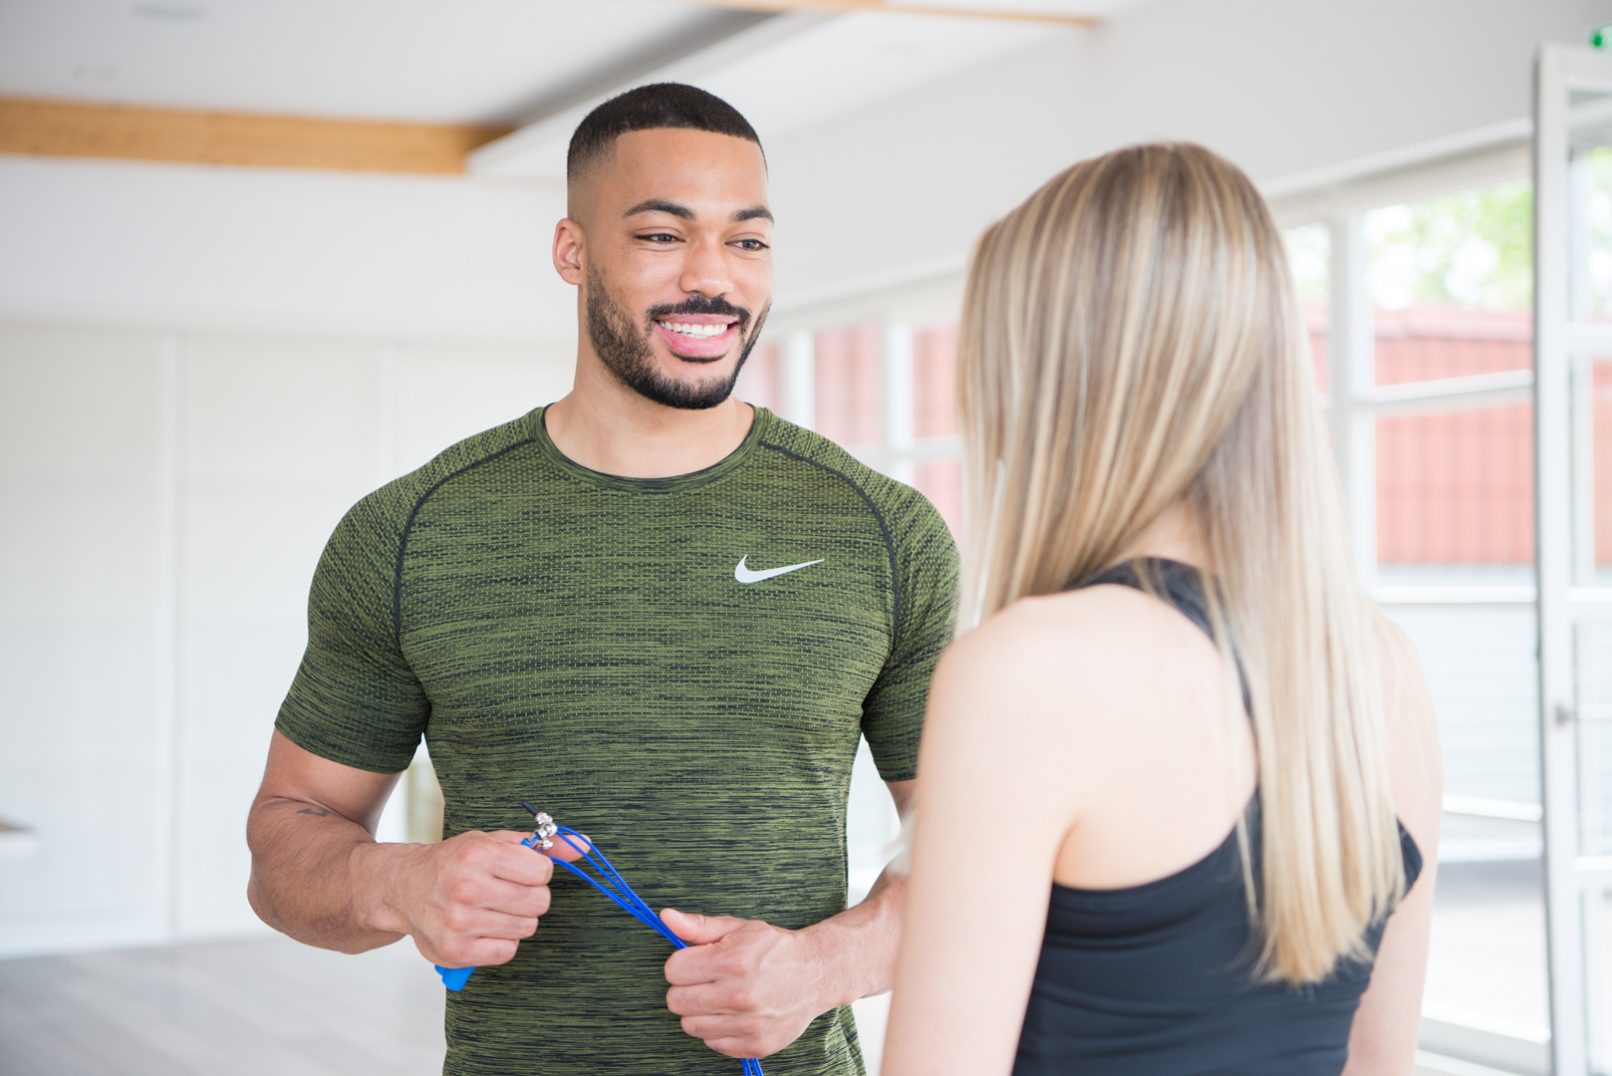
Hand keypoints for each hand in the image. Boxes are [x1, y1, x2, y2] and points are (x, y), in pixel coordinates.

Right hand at [390, 829, 585, 969]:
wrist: (404, 888)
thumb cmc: (454, 863)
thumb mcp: (494, 841)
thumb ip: (542, 844)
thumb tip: (583, 846)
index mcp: (477, 855)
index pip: (542, 872)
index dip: (537, 872)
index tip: (521, 871)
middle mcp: (466, 889)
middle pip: (539, 903)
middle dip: (531, 896)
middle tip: (507, 891)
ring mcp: (459, 923)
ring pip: (526, 928)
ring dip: (516, 919)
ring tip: (492, 908)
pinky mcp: (455, 952)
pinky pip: (507, 951)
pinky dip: (501, 941)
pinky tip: (483, 927)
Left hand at [661, 908, 829, 1059]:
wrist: (816, 973)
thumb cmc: (773, 948)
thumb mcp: (737, 928)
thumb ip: (698, 926)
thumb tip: (666, 917)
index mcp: (733, 962)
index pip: (673, 970)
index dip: (682, 963)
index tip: (696, 961)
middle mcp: (740, 996)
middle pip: (676, 1001)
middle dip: (686, 987)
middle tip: (707, 980)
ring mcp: (748, 1024)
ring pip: (690, 1025)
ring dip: (700, 1011)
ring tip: (721, 996)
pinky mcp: (755, 1046)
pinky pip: (711, 1043)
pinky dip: (718, 1029)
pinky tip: (734, 1013)